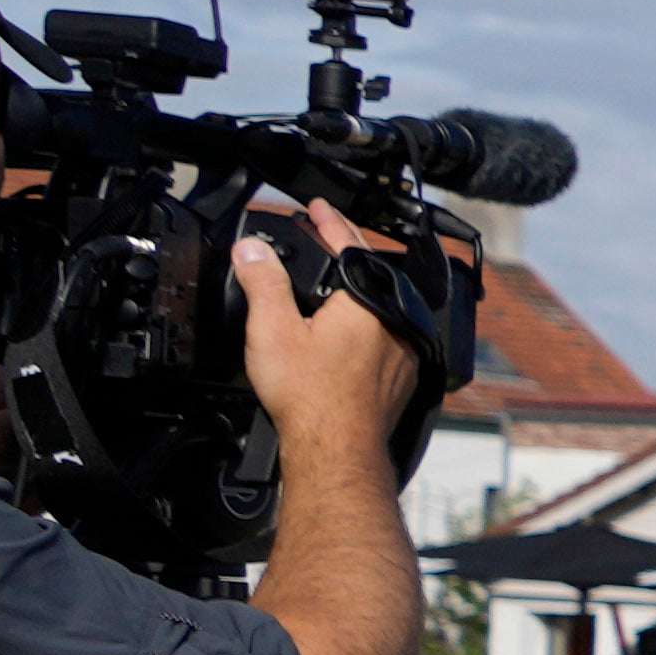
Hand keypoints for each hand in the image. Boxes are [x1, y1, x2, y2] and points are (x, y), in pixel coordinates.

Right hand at [231, 207, 414, 450]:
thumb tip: (252, 248)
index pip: (348, 246)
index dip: (328, 223)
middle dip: (343, 250)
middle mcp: (395, 320)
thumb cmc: (310, 396)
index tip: (317, 208)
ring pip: (379, 302)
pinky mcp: (402, 371)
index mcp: (369, 302)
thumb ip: (263, 283)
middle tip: (322, 234)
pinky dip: (363, 317)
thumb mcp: (272, 329)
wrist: (336, 446)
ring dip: (354, 285)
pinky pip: (384, 330)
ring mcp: (404, 346)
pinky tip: (343, 323)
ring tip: (329, 274)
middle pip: (368, 272)